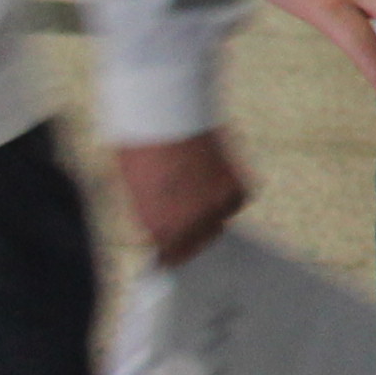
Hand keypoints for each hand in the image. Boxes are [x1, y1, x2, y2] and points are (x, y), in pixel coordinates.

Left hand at [112, 130, 250, 262]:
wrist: (166, 116)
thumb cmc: (142, 149)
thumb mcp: (136, 193)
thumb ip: (153, 216)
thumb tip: (162, 228)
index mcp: (161, 230)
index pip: (174, 257)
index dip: (173, 252)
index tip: (174, 248)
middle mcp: (192, 225)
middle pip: (201, 242)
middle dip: (194, 232)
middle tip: (189, 214)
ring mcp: (218, 207)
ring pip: (221, 219)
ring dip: (212, 210)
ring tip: (198, 187)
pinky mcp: (239, 188)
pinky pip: (237, 199)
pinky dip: (228, 191)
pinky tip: (212, 173)